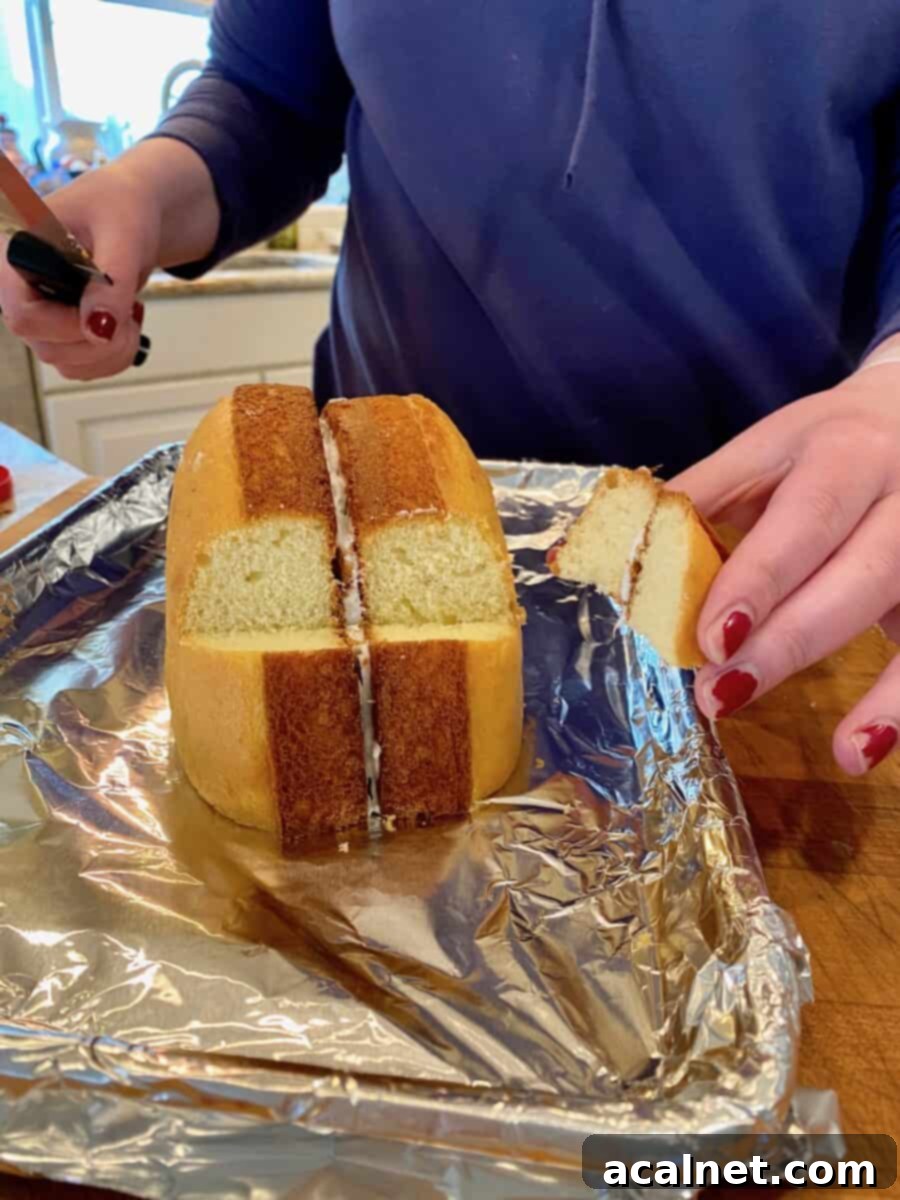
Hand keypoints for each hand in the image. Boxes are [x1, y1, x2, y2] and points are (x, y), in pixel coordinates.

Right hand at [0, 159, 162, 380]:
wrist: (131, 213)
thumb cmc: (121, 207)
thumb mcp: (123, 235)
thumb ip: (112, 282)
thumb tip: (99, 330)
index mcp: (17, 253)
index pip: (21, 314)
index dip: (66, 326)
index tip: (108, 315)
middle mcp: (19, 288)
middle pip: (46, 346)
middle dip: (100, 343)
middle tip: (131, 313)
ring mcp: (39, 314)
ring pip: (66, 363)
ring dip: (110, 354)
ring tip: (131, 316)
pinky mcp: (59, 330)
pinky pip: (81, 366)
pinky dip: (111, 358)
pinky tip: (126, 327)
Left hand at [669, 354, 899, 774]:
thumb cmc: (821, 446)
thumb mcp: (761, 454)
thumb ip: (693, 503)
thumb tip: (588, 552)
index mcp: (842, 452)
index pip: (804, 518)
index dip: (760, 579)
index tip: (709, 637)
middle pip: (860, 572)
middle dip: (793, 640)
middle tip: (723, 695)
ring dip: (885, 692)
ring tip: (844, 750)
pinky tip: (869, 751)